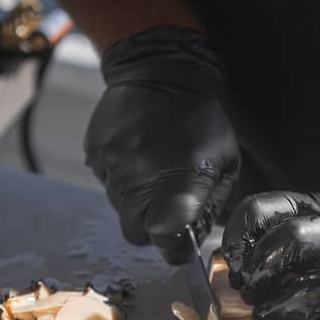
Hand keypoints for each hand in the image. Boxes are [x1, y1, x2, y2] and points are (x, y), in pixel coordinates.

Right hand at [85, 25, 239, 263]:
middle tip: (166, 208)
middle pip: (136, 234)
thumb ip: (211, 205)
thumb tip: (194, 236)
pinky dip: (120, 178)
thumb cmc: (201, 120)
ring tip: (153, 171)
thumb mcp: (224, 163)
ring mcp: (112, 169)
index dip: (174, 249)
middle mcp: (138, 184)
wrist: (161, 70)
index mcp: (176, 189)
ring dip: (136, 201)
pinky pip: (105, 182)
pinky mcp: (95, 154)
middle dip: (152, 228)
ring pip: (119, 208)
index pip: (167, 243)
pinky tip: (137, 155)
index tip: (180, 244)